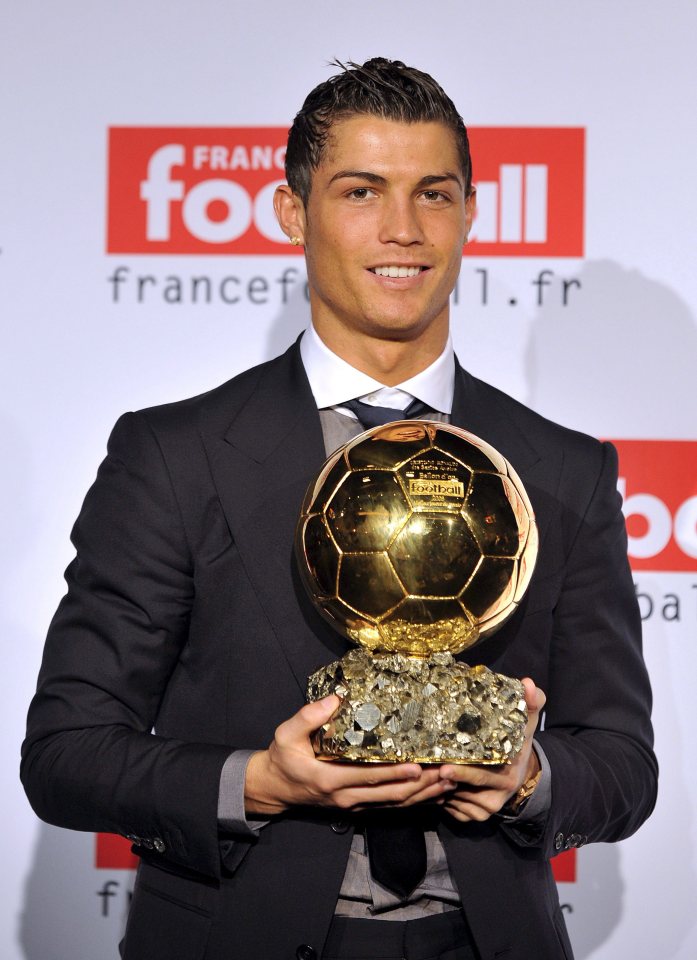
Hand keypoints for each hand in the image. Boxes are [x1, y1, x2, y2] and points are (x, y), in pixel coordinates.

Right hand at [244, 696, 450, 815]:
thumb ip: (308, 716)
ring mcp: (352, 805)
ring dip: (422, 796)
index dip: (394, 774)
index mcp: (329, 779)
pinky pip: (389, 807)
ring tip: (448, 783)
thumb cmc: (283, 758)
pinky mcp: (357, 807)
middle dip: (420, 787)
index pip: (367, 777)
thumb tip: (335, 699)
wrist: (275, 788)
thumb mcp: (286, 734)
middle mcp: (344, 797)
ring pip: (393, 805)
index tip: (418, 767)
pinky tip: (432, 793)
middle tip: (447, 775)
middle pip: (389, 796)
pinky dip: (412, 801)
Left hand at [437, 678, 545, 822]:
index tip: (444, 767)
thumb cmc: (518, 743)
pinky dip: (441, 796)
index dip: (463, 772)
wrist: (521, 773)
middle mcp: (496, 797)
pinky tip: (433, 781)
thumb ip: (530, 703)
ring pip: (453, 799)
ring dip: (437, 786)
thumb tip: (528, 683)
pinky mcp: (473, 815)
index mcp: (506, 777)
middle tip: (423, 766)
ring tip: (423, 768)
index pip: (481, 777)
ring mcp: (484, 809)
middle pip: (463, 790)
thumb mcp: (525, 724)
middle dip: (441, 780)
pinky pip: (451, 808)